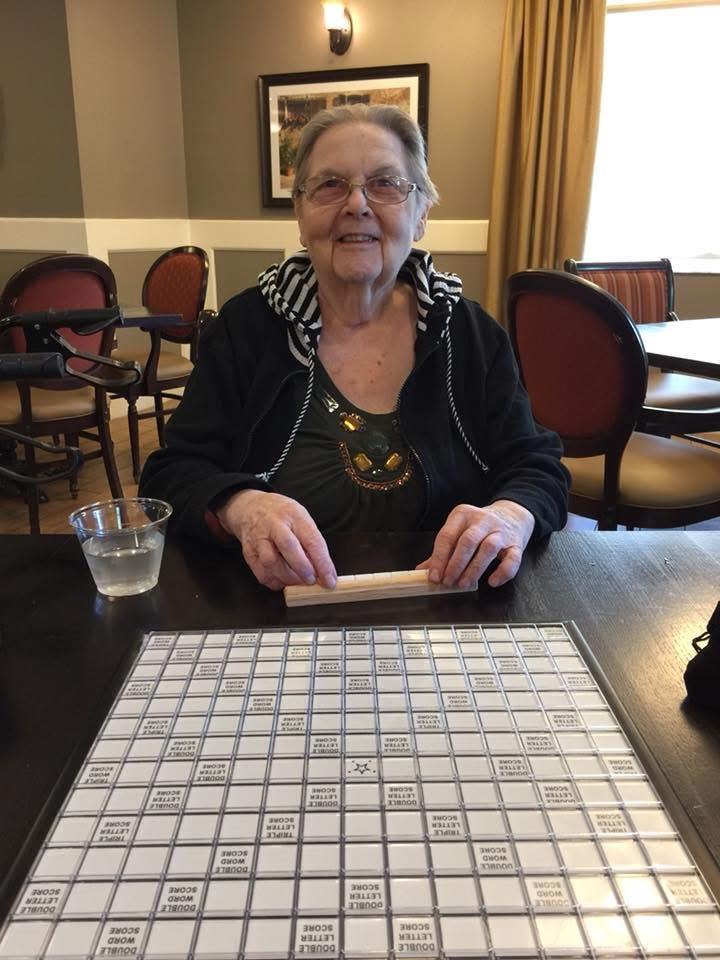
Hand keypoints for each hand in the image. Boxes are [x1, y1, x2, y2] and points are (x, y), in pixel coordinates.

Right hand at [215, 489, 336, 590]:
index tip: (330, 581)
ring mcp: (259, 538)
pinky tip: (282, 580)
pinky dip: (274, 581)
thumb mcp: (301, 519)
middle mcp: (275, 525)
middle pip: (289, 548)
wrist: (251, 508)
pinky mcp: (248, 552)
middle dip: (303, 569)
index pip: (311, 540)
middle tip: (312, 581)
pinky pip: (261, 572)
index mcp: (294, 515)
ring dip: (288, 578)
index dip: (322, 563)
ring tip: (298, 581)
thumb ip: (312, 543)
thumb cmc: (282, 516)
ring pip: (271, 562)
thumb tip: (323, 571)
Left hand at [417, 500, 534, 588]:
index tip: (434, 577)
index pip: (447, 536)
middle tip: (448, 582)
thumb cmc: (479, 527)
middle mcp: (482, 520)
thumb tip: (422, 570)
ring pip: (488, 548)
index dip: (439, 558)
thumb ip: (443, 550)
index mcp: (462, 515)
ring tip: (463, 584)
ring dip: (474, 568)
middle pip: (467, 541)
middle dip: (455, 564)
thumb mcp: (459, 531)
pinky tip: (492, 582)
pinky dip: (503, 572)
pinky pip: (512, 558)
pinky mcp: (516, 544)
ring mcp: (501, 531)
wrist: (512, 515)